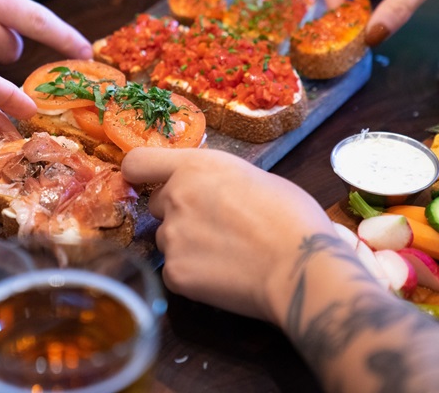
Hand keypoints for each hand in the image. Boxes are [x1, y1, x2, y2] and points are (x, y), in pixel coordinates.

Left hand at [121, 147, 330, 323]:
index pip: (138, 161)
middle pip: (158, 205)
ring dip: (187, 245)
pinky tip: (223, 277)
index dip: (140, 172)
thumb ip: (221, 182)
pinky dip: (193, 275)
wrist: (300, 266)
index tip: (145, 181)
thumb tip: (219, 194)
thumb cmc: (293, 218)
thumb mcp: (257, 178)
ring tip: (226, 255)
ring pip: (168, 240)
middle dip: (178, 214)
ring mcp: (171, 236)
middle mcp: (175, 196)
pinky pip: (175, 271)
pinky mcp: (174, 273)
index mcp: (196, 166)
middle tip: (215, 228)